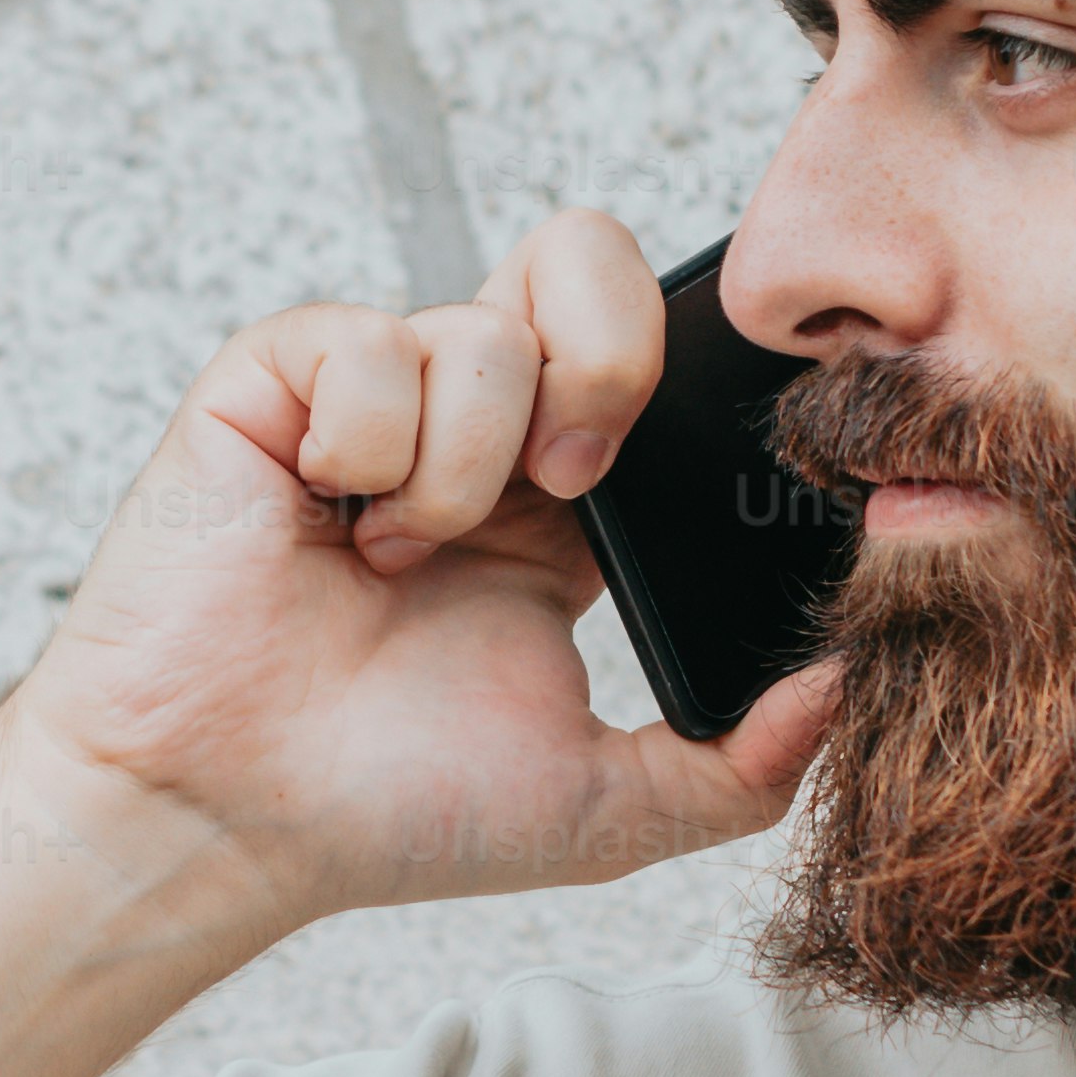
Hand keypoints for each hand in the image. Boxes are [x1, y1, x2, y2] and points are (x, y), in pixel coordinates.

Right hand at [0, 205, 842, 937]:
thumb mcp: (607, 806)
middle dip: (606, 360)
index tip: (697, 464)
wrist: (223, 819)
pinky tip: (330, 526)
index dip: (689, 373)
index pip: (654, 353)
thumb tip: (852, 690)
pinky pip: (365, 342)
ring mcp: (370, 394)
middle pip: (582, 256)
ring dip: (464, 466)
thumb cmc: (383, 811)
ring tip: (400, 559)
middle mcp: (472, 426)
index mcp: (559, 500)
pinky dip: (366, 449)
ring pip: (483, 324)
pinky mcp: (275, 379)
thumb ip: (743, 766)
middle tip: (570, 481)